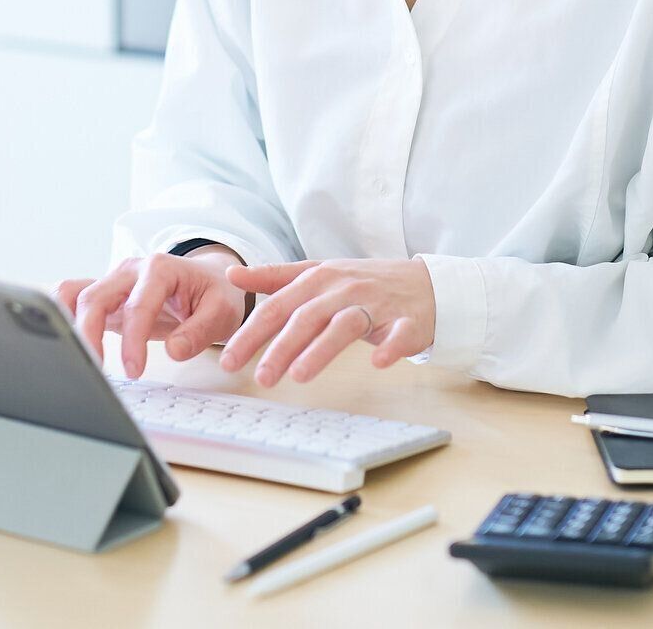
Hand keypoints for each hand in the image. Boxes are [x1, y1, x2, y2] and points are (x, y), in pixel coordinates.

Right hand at [52, 248, 248, 379]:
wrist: (209, 279)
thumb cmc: (215, 294)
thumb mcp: (222, 311)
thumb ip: (200, 331)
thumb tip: (174, 351)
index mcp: (160, 269)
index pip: (137, 306)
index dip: (133, 341)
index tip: (134, 370)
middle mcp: (130, 270)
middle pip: (95, 297)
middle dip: (90, 335)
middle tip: (96, 371)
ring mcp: (113, 280)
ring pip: (76, 294)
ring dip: (69, 324)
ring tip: (73, 357)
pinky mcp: (105, 294)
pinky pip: (72, 297)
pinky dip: (62, 314)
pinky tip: (61, 339)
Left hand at [219, 258, 435, 385]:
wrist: (423, 282)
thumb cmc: (363, 282)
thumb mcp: (317, 273)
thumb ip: (275, 277)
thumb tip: (232, 274)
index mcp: (318, 279)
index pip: (277, 307)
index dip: (252, 333)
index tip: (229, 360)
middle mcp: (344, 289)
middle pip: (307, 317)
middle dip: (281, 347)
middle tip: (260, 378)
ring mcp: (377, 304)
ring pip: (346, 325)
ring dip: (322, 349)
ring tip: (299, 375)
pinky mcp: (408, 321)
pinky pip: (399, 334)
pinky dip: (390, 347)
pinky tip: (378, 363)